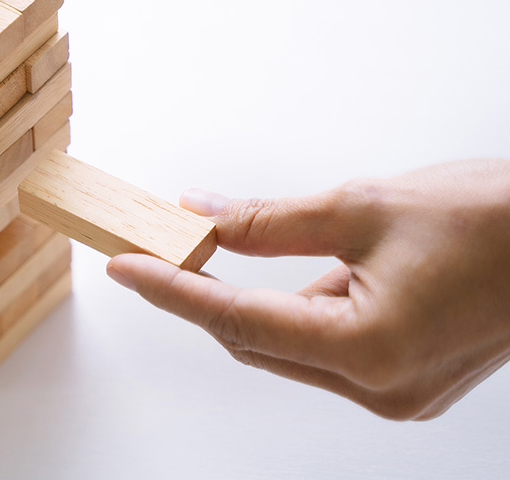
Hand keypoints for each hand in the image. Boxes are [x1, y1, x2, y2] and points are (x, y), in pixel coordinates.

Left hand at [107, 159, 509, 419]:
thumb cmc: (493, 218)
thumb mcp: (361, 206)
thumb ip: (268, 220)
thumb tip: (199, 216)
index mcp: (369, 349)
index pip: (237, 322)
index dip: (172, 292)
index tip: (124, 268)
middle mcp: (381, 387)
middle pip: (258, 342)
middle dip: (208, 294)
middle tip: (163, 244)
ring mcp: (398, 392)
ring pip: (290, 347)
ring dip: (259, 300)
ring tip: (250, 247)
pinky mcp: (408, 381)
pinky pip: (327, 349)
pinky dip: (303, 311)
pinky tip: (318, 271)